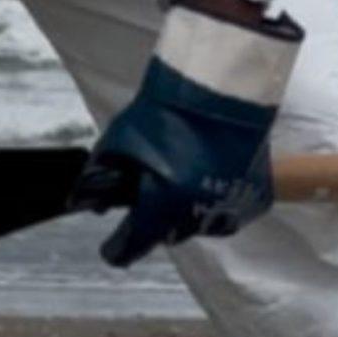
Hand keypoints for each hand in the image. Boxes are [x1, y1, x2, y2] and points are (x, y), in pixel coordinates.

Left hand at [71, 0, 302, 267]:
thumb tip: (82, 201)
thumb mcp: (120, 142)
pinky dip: (211, 200)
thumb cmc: (165, 112)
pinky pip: (224, 211)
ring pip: (196, 225)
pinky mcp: (255, 200)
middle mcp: (197, 215)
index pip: (133, 244)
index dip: (118, 249)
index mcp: (162, 205)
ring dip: (183, 210)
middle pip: (165, 233)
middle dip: (152, 219)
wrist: (222, 86)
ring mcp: (231, 209)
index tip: (111, 250)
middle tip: (147, 194)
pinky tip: (204, 174)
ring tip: (177, 177)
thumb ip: (99, 176)